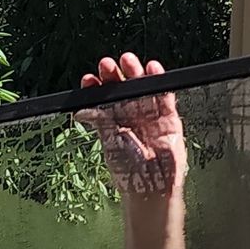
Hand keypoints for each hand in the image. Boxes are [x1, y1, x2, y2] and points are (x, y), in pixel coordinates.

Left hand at [77, 52, 185, 203]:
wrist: (151, 188)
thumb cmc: (128, 171)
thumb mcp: (110, 143)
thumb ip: (100, 122)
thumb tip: (80, 110)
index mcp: (114, 122)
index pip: (104, 99)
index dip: (97, 88)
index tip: (89, 78)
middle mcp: (131, 116)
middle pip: (124, 89)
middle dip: (115, 75)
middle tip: (107, 64)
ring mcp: (150, 117)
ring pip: (144, 89)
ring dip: (136, 73)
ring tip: (128, 60)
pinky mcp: (169, 119)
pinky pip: (165, 97)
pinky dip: (160, 82)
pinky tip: (153, 68)